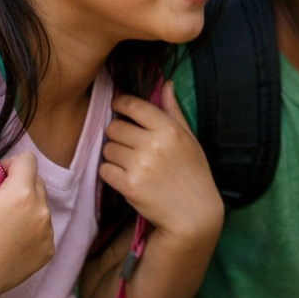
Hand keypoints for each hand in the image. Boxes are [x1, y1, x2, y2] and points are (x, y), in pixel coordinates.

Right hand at [0, 155, 53, 297]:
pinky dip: (30, 230)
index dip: (8, 165)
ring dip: (25, 208)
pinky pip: (42, 230)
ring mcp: (48, 232)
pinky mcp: (48, 251)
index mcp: (23, 193)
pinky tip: (8, 243)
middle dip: (18, 186)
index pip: (27, 160)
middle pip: (36, 182)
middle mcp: (42, 210)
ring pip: (40, 207)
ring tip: (1, 226)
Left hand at [99, 83, 222, 244]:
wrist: (193, 213)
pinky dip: (111, 173)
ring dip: (115, 155)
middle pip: (115, 127)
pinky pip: (105, 170)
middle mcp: (154, 144)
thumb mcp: (189, 139)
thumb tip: (166, 83)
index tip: (117, 107)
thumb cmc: (193, 173)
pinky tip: (127, 178)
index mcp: (169, 129)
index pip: (134, 106)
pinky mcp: (129, 185)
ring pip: (108, 149)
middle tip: (129, 145)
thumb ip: (173, 111)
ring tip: (132, 164)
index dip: (120, 104)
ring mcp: (140, 165)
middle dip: (118, 134)